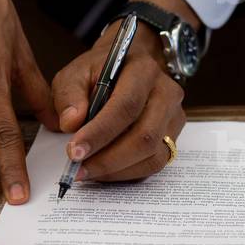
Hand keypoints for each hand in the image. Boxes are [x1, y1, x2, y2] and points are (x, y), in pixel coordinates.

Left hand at [51, 0, 190, 181]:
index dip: (100, 132)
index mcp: (143, 70)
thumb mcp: (75, 74)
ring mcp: (174, 117)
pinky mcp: (174, 136)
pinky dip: (127, 173)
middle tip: (77, 170)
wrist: (126, 70)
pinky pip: (155, 163)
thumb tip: (71, 124)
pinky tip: (104, 171)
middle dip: (108, 159)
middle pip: (145, 135)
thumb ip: (70, 95)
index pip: (127, 106)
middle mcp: (167, 93)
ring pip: (153, 154)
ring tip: (87, 172)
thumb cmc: (99, 72)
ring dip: (117, 170)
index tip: (75, 152)